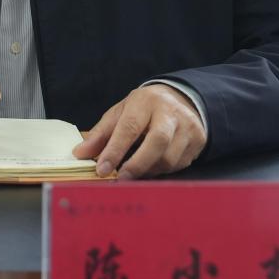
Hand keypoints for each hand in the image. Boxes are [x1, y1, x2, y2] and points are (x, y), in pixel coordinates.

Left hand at [72, 85, 205, 178]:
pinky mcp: (198, 140)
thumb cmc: (144, 109)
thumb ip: (101, 134)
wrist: (181, 99)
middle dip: (137, 164)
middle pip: (158, 141)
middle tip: (121, 179)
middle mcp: (170, 112)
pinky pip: (179, 165)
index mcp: (146, 101)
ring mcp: (188, 126)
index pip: (130, 127)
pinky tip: (151, 167)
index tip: (102, 170)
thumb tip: (80, 153)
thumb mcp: (120, 113)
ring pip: (169, 158)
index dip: (115, 150)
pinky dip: (161, 171)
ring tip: (134, 172)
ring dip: (148, 170)